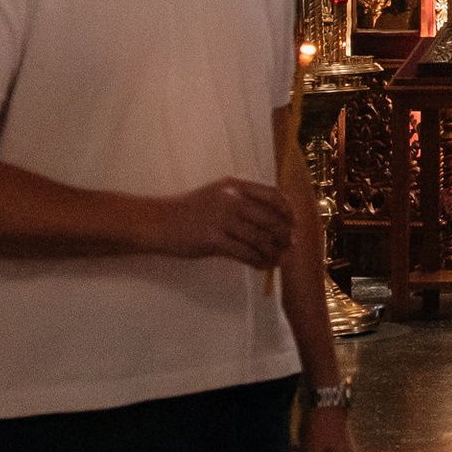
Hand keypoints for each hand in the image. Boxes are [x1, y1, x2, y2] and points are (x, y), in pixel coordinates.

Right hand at [147, 178, 295, 265]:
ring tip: (279, 259)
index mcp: (234, 186)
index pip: (273, 195)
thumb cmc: (188, 210)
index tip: (294, 223)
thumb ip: (242, 200)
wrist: (157, 221)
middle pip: (271, 218)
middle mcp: (231, 199)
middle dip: (285, 234)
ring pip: (260, 238)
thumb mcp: (217, 195)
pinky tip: (263, 265)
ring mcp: (221, 219)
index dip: (288, 211)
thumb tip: (274, 217)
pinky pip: (245, 253)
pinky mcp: (213, 240)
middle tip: (291, 245)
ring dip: (274, 252)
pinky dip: (259, 261)